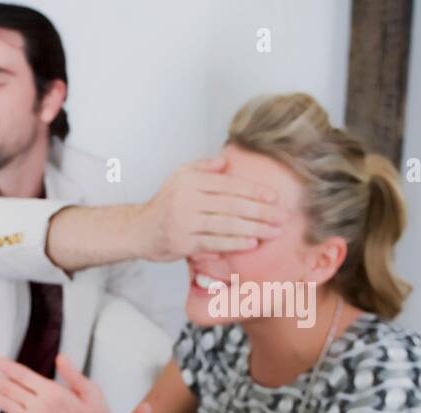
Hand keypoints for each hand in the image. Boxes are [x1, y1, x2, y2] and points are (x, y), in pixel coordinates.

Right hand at [138, 155, 281, 260]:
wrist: (138, 230)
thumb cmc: (165, 203)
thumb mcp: (179, 177)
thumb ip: (202, 167)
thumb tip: (226, 160)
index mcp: (190, 182)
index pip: (228, 185)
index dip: (253, 191)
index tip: (274, 197)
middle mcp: (186, 201)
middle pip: (231, 206)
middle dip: (260, 212)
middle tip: (282, 217)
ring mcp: (184, 224)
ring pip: (225, 226)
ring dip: (253, 229)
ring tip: (274, 232)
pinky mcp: (182, 244)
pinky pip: (213, 243)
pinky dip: (234, 244)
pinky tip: (252, 243)